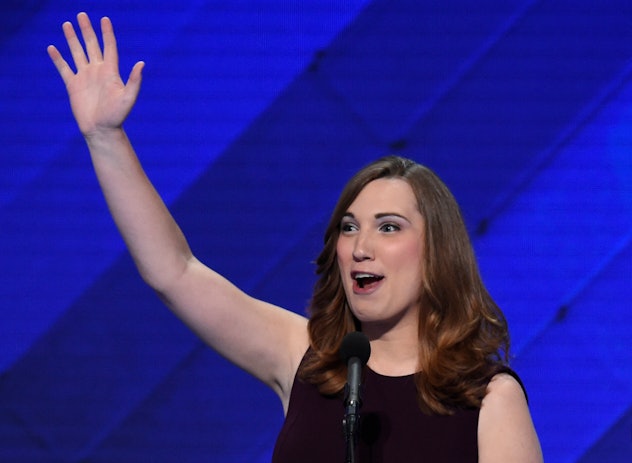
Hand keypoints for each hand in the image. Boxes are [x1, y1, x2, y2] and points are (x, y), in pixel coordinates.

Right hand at [47, 12, 143, 137]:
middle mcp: (97, 71)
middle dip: (87, 30)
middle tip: (82, 15)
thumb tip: (141, 63)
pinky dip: (58, 58)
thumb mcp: (128, 98)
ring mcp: (84, 77)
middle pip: (91, 45)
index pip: (109, 47)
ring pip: (77, 52)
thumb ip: (134, 81)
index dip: (107, 33)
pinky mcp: (73, 85)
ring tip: (67, 24)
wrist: (101, 130)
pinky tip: (52, 48)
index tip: (104, 19)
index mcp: (110, 72)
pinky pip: (64, 68)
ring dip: (72, 39)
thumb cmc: (117, 116)